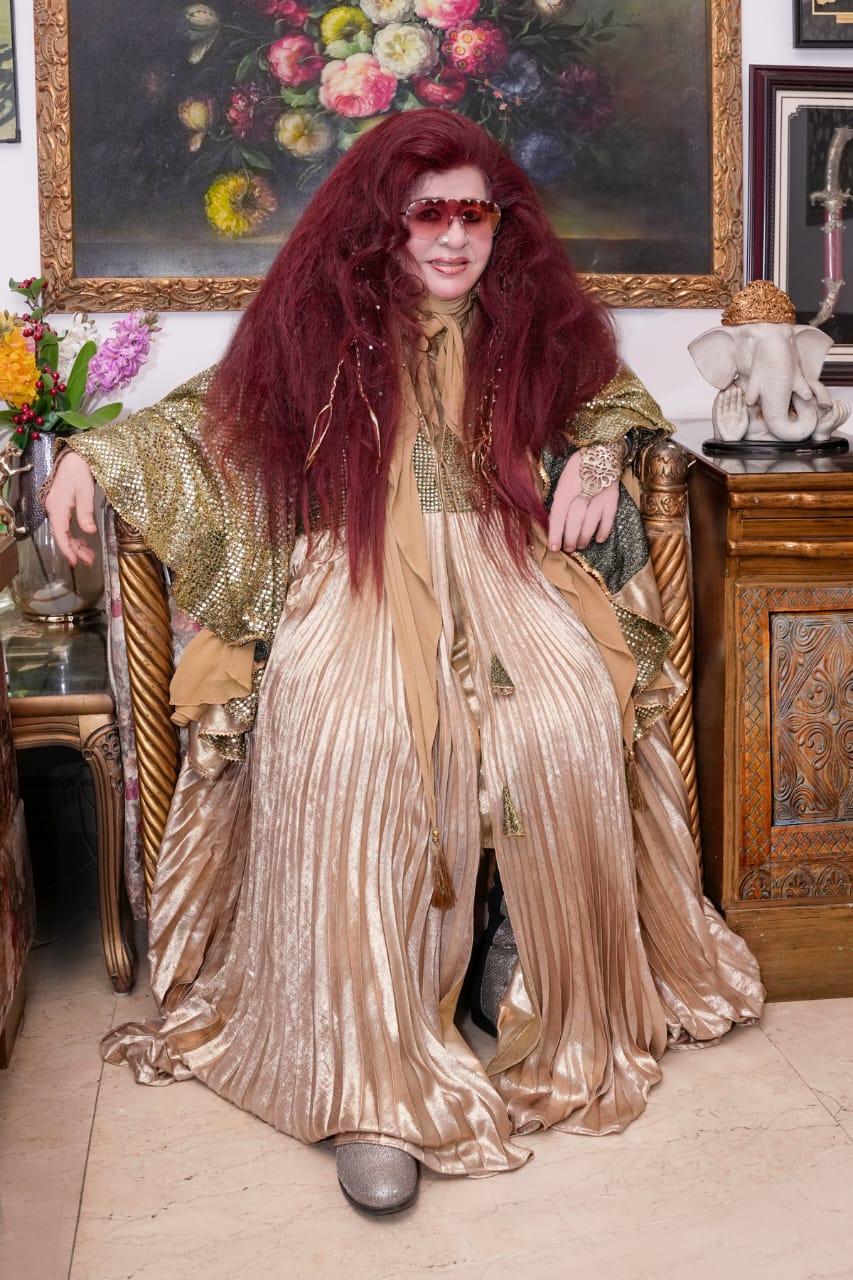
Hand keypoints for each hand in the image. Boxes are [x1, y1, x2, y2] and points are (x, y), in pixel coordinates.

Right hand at [43, 450, 97, 565]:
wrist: (73, 456)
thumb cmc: (79, 471)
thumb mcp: (85, 491)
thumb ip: (86, 512)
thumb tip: (89, 531)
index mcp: (58, 507)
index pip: (60, 533)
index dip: (67, 549)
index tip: (75, 562)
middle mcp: (53, 509)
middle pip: (62, 535)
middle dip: (75, 550)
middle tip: (89, 561)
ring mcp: (56, 508)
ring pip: (64, 531)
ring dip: (76, 543)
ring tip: (90, 554)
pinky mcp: (61, 506)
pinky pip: (66, 525)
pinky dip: (75, 535)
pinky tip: (84, 540)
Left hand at [547, 450, 618, 552]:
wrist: (602, 450)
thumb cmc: (577, 468)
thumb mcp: (562, 479)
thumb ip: (559, 499)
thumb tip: (553, 523)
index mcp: (566, 486)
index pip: (559, 514)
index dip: (556, 532)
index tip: (554, 547)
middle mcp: (583, 491)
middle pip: (575, 521)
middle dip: (570, 539)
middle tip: (568, 548)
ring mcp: (599, 495)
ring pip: (590, 522)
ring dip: (584, 538)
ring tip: (580, 545)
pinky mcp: (613, 497)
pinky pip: (609, 518)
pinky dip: (604, 531)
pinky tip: (599, 539)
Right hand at [712, 385, 748, 440]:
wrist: (733, 440)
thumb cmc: (740, 432)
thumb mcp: (745, 420)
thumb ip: (745, 411)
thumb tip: (746, 401)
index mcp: (738, 412)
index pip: (738, 402)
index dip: (738, 395)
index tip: (739, 388)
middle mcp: (731, 412)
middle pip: (732, 401)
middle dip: (733, 394)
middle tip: (734, 386)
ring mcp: (725, 414)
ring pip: (726, 403)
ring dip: (727, 397)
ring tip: (728, 390)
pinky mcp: (719, 418)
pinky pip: (719, 409)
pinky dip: (719, 402)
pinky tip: (721, 396)